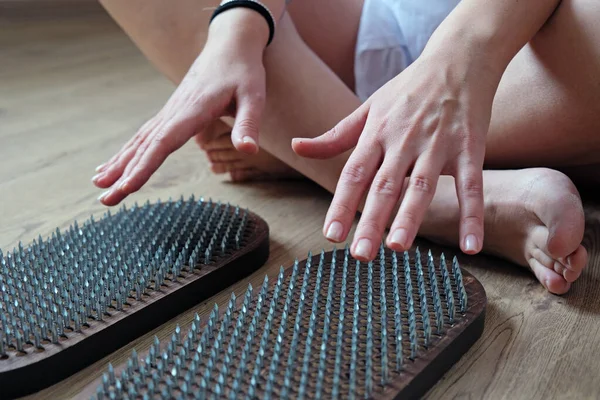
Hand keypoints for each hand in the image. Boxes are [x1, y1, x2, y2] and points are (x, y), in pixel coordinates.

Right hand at [92, 10, 267, 205]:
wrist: (229, 46)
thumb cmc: (243, 72)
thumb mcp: (254, 96)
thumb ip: (249, 123)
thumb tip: (249, 150)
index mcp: (193, 110)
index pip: (163, 143)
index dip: (144, 167)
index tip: (127, 187)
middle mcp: (174, 112)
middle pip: (144, 147)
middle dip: (123, 174)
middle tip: (105, 200)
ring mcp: (169, 112)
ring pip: (139, 141)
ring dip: (119, 163)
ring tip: (98, 184)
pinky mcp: (170, 113)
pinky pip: (144, 135)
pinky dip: (127, 151)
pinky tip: (115, 163)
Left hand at [293, 52, 496, 260]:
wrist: (458, 59)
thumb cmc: (408, 89)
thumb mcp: (367, 108)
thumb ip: (333, 136)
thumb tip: (296, 147)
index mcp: (376, 133)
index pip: (354, 174)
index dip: (341, 204)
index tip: (331, 235)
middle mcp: (404, 140)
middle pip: (384, 185)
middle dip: (371, 220)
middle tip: (360, 254)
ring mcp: (438, 144)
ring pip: (422, 187)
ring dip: (410, 218)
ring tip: (396, 247)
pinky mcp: (470, 147)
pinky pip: (471, 186)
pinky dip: (472, 216)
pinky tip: (471, 246)